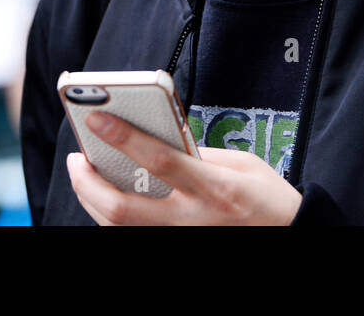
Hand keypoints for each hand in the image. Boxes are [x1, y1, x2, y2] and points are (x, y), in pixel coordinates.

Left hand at [66, 111, 303, 224]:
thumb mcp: (241, 164)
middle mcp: (191, 220)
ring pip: (118, 227)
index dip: (124, 137)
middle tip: (76, 156)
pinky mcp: (174, 246)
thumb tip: (157, 141)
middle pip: (122, 208)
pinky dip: (110, 214)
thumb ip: (198, 153)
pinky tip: (104, 194)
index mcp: (214, 189)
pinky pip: (132, 233)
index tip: (97, 117)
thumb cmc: (267, 199)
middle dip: (87, 181)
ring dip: (91, 198)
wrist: (288, 237)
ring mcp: (180, 239)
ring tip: (83, 173)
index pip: (159, 161)